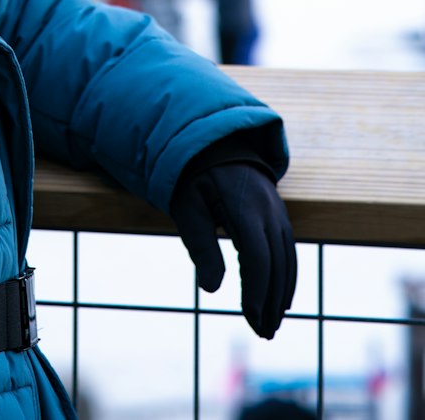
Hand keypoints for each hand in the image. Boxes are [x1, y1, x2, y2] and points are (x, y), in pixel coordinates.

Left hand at [169, 160, 296, 338]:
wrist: (216, 143)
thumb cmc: (194, 177)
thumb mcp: (187, 207)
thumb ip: (200, 246)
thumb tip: (211, 290)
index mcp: (244, 205)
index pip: (257, 257)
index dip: (256, 290)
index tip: (250, 318)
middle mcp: (269, 209)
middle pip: (277, 264)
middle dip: (271, 302)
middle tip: (262, 333)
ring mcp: (279, 212)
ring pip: (288, 261)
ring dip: (282, 295)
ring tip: (270, 326)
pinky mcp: (280, 216)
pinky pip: (289, 252)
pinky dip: (287, 279)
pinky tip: (279, 301)